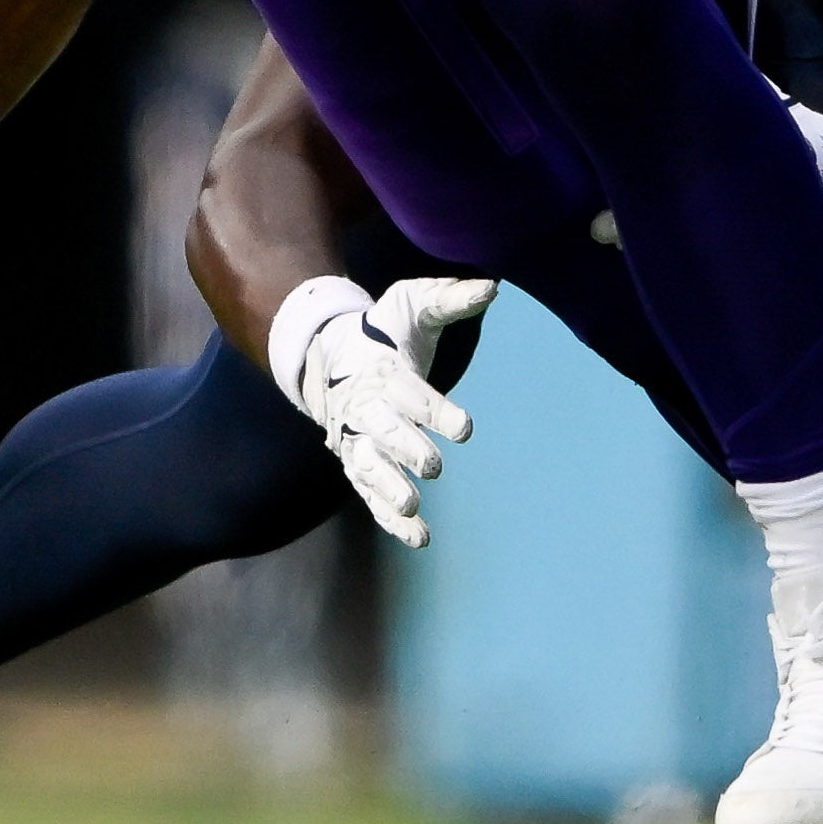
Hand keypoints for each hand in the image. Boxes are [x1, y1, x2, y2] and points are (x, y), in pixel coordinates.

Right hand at [274, 272, 498, 548]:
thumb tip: (492, 286)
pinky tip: (418, 537)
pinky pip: (369, 495)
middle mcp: (364, 408)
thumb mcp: (413, 303)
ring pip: (367, 468)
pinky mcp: (357, 463)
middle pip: (380, 432)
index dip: (435, 411)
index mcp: (381, 371)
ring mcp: (357, 439)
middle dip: (404, 450)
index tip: (465, 428)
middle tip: (433, 468)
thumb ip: (450, 297)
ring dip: (387, 490)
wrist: (329, 353)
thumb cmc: (382, 330)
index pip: (408, 393)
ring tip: (412, 508)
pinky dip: (389, 518)